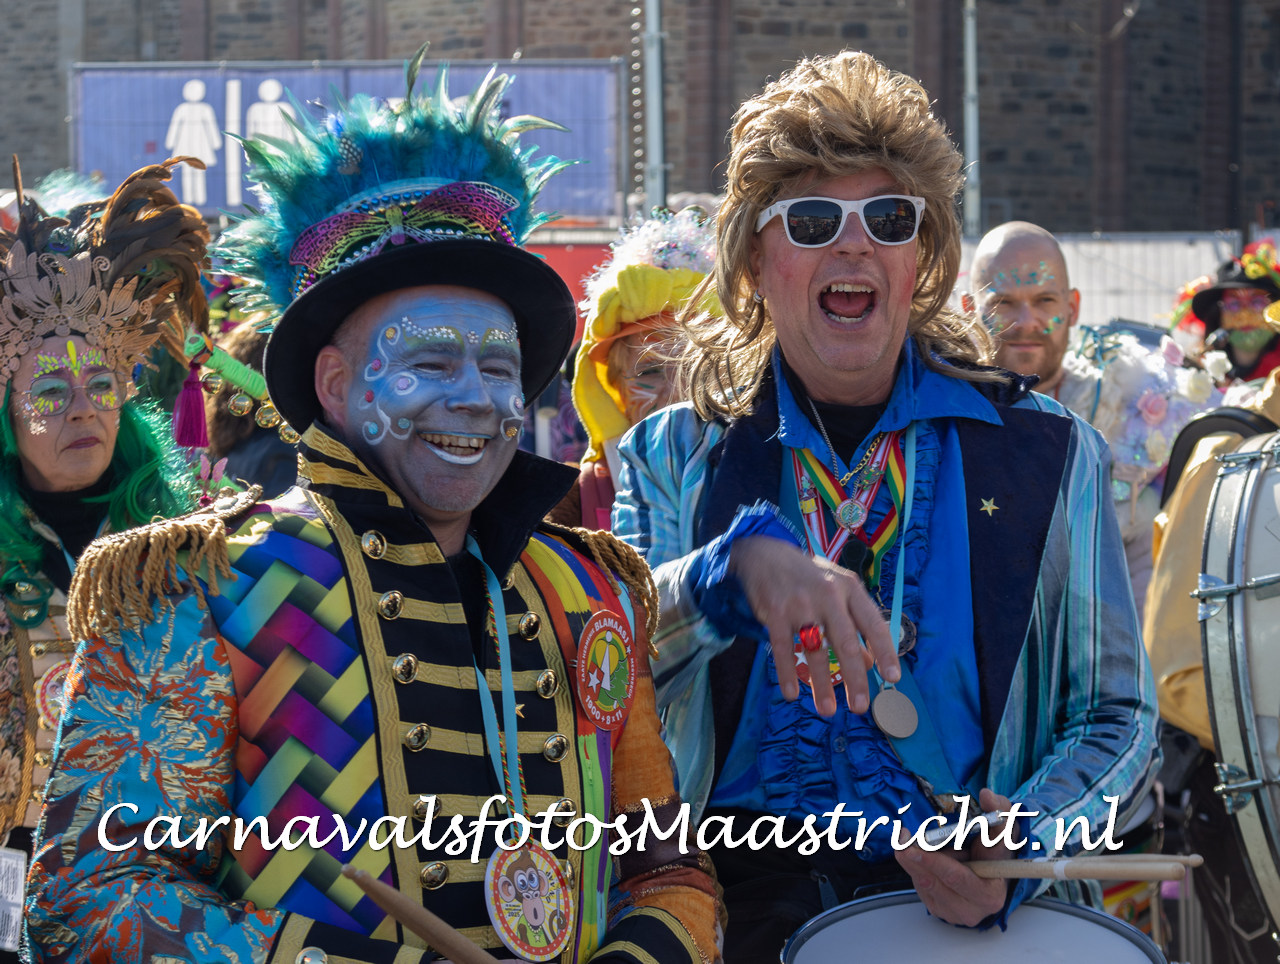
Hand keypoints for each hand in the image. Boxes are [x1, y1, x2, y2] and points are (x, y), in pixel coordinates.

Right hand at [729, 535, 898, 715]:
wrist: (766, 554)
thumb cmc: (810, 578)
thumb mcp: (838, 593)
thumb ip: (855, 624)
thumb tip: (869, 662)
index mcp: (850, 589)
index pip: (873, 623)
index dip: (884, 652)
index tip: (892, 678)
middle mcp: (828, 594)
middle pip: (846, 641)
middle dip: (855, 677)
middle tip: (861, 706)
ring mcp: (800, 603)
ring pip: (815, 649)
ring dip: (822, 683)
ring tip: (828, 710)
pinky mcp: (775, 612)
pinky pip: (783, 648)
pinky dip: (787, 673)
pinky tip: (792, 693)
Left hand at [893, 788, 1015, 926]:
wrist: (992, 873)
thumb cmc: (996, 851)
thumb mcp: (1003, 831)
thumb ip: (999, 812)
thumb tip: (988, 795)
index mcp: (990, 894)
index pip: (957, 878)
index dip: (934, 863)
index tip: (913, 849)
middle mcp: (971, 910)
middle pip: (933, 882)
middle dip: (915, 858)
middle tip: (902, 839)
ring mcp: (952, 912)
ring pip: (923, 883)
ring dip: (916, 861)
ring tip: (916, 842)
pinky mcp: (937, 908)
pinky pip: (919, 885)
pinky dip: (916, 867)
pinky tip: (924, 855)